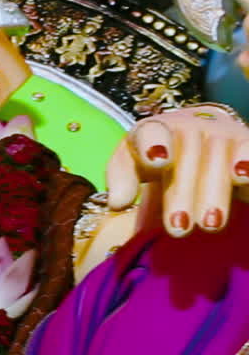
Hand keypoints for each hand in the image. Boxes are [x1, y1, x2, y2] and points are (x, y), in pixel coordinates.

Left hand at [107, 104, 248, 235]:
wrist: (201, 141)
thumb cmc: (160, 160)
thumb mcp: (134, 165)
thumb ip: (122, 178)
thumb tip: (117, 203)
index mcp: (154, 129)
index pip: (151, 132)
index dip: (154, 144)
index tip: (158, 161)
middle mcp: (190, 126)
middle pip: (185, 156)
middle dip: (181, 194)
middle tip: (177, 228)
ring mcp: (222, 133)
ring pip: (217, 159)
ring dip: (213, 193)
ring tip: (209, 225)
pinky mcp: (246, 144)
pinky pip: (248, 151)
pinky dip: (247, 163)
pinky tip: (242, 176)